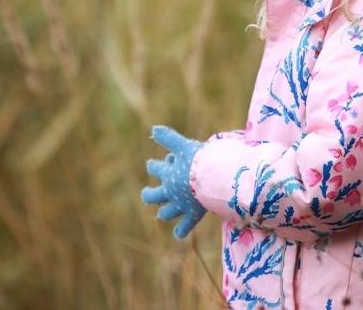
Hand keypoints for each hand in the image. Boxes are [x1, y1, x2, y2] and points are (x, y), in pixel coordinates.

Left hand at [141, 125, 205, 239]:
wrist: (215, 179)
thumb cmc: (200, 161)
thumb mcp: (184, 146)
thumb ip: (169, 138)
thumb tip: (153, 128)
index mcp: (168, 174)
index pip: (156, 168)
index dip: (157, 165)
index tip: (162, 161)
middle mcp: (170, 192)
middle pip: (153, 196)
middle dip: (149, 194)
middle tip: (146, 193)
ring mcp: (181, 205)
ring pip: (167, 213)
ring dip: (164, 212)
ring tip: (162, 213)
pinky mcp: (193, 214)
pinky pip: (185, 227)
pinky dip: (181, 231)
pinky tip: (178, 234)